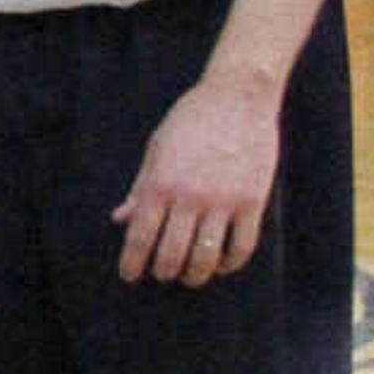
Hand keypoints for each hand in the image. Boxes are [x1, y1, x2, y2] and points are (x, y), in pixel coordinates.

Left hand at [111, 75, 278, 284]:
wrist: (237, 97)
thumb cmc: (190, 120)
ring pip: (206, 257)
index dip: (131, 262)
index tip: (129, 275)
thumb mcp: (156, 149)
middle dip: (163, 272)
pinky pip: (242, 246)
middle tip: (161, 275)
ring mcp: (223, 201)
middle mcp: (190, 196)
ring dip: (195, 274)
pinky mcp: (253, 201)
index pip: (140, 236)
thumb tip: (119, 219)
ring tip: (190, 276)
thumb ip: (140, 188)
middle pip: (172, 254)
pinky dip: (230, 263)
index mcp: (160, 184)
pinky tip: (222, 265)